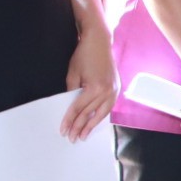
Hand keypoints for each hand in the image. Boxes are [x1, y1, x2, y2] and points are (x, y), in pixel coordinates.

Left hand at [60, 27, 115, 141]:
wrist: (100, 42)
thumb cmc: (83, 55)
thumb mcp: (72, 74)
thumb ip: (72, 91)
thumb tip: (70, 105)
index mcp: (94, 88)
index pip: (78, 109)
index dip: (69, 120)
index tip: (63, 130)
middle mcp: (107, 92)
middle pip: (90, 113)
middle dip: (79, 126)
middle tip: (72, 138)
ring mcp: (114, 91)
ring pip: (102, 113)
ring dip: (92, 125)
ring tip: (84, 135)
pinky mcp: (116, 88)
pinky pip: (108, 107)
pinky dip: (101, 115)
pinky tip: (96, 122)